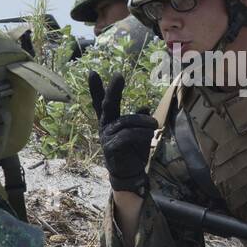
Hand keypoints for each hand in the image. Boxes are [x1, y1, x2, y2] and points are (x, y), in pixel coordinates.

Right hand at [88, 72, 156, 193]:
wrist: (129, 173)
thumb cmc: (133, 150)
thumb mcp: (140, 132)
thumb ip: (139, 119)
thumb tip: (143, 107)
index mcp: (110, 120)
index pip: (101, 102)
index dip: (96, 88)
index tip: (92, 72)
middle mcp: (105, 125)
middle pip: (108, 104)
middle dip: (113, 90)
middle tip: (119, 76)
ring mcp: (106, 136)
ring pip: (126, 122)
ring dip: (143, 122)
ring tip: (155, 125)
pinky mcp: (110, 147)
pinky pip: (127, 135)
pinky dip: (140, 134)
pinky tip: (150, 135)